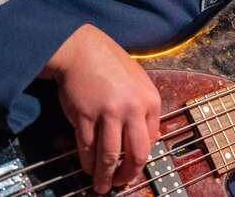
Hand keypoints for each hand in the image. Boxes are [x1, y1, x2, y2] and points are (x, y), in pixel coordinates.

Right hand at [40, 24, 161, 193]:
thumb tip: (151, 137)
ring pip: (110, 156)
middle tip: (120, 184)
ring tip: (101, 186)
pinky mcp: (86, 116)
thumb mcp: (138, 83)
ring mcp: (109, 113)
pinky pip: (88, 148)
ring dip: (105, 176)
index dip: (140, 160)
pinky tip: (88, 168)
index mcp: (150, 101)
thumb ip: (145, 109)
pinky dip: (88, 163)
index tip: (133, 169)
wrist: (82, 50)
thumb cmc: (110, 66)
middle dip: (128, 175)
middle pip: (135, 154)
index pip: (151, 141)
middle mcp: (133, 108)